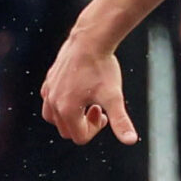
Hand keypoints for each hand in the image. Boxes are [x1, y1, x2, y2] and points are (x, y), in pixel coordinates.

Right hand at [40, 24, 139, 144]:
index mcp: (67, 111)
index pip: (80, 137)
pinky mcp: (48, 80)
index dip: (96, 129)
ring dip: (70, 116)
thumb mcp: (114, 97)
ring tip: (86, 101)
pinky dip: (62, 103)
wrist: (90, 40)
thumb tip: (131, 141)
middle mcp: (53, 103)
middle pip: (67, 131)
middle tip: (98, 107)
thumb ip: (121, 122)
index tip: (105, 113)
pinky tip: (78, 90)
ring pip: (54, 118)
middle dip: (84, 124)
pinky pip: (49, 101)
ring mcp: (49, 91)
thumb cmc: (102, 68)